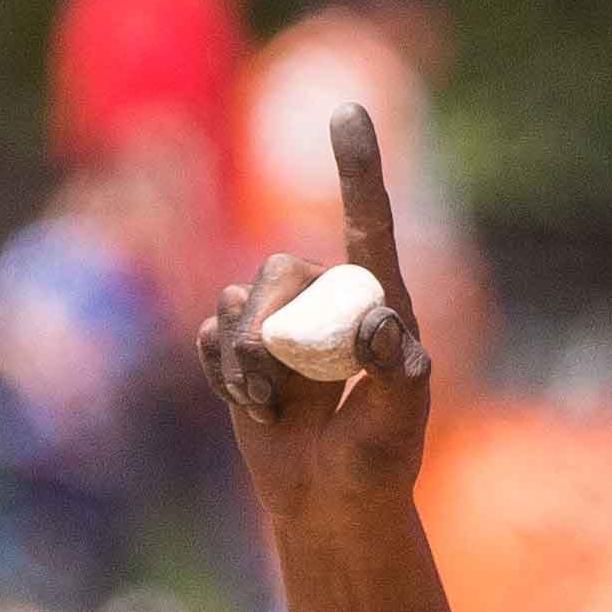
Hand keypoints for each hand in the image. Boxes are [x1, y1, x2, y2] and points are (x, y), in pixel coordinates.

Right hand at [197, 106, 433, 523]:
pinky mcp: (244, 346)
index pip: (370, 224)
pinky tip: (249, 403)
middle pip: (279, 273)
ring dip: (243, 360)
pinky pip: (212, 332)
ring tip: (267, 406)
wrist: (330, 501)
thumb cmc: (379, 461)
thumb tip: (381, 322)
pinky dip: (221, 370)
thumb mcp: (398, 422)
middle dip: (269, 331)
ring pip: (238, 302)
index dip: (357, 168)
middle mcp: (330, 298)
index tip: (347, 111)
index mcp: (379, 301)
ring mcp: (284, 321)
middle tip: (275, 391)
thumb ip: (397, 373)